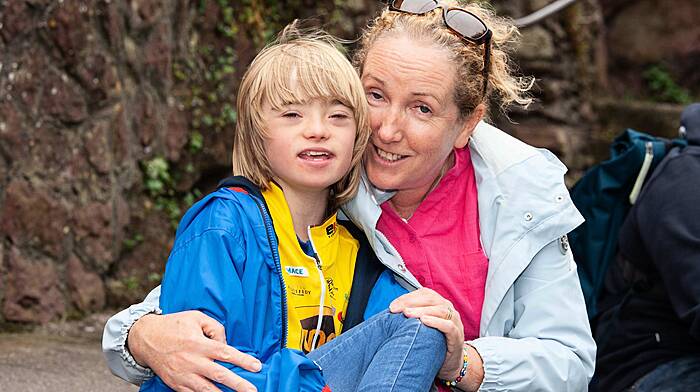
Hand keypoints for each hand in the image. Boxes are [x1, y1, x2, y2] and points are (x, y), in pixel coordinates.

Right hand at [128, 311, 260, 391]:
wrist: (145, 338)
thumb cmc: (174, 325)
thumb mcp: (196, 317)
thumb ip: (216, 328)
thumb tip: (226, 344)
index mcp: (198, 344)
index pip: (226, 353)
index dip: (243, 361)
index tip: (257, 367)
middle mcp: (192, 361)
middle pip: (219, 376)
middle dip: (238, 385)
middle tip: (252, 391)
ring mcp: (183, 375)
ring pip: (207, 390)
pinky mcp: (176, 384)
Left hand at [389, 288, 464, 379]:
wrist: (450, 364)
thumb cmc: (433, 341)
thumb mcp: (422, 326)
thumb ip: (412, 316)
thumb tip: (391, 311)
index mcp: (439, 303)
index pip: (424, 293)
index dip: (407, 297)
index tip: (392, 306)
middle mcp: (448, 309)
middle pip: (430, 299)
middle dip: (411, 302)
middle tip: (395, 309)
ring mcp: (455, 322)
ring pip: (440, 310)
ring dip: (421, 310)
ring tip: (407, 313)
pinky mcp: (457, 336)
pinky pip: (449, 326)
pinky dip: (436, 322)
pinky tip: (424, 321)